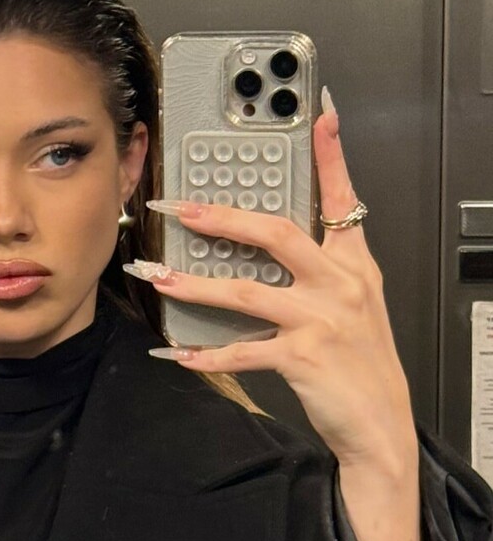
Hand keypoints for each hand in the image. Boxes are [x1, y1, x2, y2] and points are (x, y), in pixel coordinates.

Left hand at [130, 94, 418, 474]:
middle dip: (222, 218)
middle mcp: (339, 285)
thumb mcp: (358, 305)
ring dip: (195, 285)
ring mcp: (321, 320)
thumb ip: (325, 271)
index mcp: (353, 266)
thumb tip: (274, 247)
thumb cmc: (362, 366)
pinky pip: (242, 352)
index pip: (342, 200)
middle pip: (276, 234)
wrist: (381, 423)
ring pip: (245, 292)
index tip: (320, 117)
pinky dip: (206, 354)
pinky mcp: (303, 358)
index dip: (332, 158)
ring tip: (158, 278)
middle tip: (180, 209)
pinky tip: (178, 352)